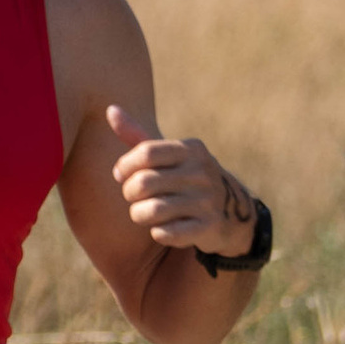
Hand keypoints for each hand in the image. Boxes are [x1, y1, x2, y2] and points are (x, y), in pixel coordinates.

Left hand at [105, 104, 259, 257]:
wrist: (234, 212)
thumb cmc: (187, 179)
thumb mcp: (169, 155)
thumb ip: (138, 136)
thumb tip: (110, 110)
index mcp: (191, 149)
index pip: (146, 153)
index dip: (125, 166)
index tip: (121, 174)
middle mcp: (202, 172)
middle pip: (143, 183)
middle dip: (128, 193)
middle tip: (132, 197)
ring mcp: (208, 200)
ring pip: (151, 211)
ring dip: (138, 215)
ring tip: (143, 213)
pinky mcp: (209, 227)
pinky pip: (166, 233)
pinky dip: (158, 232)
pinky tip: (163, 228)